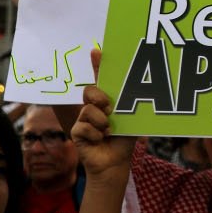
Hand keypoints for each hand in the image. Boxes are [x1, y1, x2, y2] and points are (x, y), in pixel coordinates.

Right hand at [71, 55, 134, 177]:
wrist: (116, 162)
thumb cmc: (124, 139)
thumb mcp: (130, 118)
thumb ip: (128, 104)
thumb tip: (135, 88)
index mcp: (106, 101)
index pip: (100, 79)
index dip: (97, 64)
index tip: (96, 50)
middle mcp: (93, 107)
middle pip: (90, 91)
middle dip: (100, 98)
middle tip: (110, 109)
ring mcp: (83, 119)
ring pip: (88, 110)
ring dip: (102, 122)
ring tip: (108, 131)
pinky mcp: (76, 132)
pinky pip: (84, 127)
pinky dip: (95, 134)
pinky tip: (99, 140)